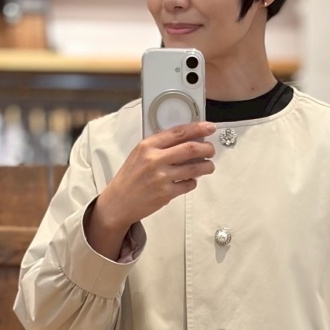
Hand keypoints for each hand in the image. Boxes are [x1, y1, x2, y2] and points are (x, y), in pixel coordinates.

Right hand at [97, 121, 215, 227]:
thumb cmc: (129, 177)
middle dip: (207, 148)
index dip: (198, 128)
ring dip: (207, 166)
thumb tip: (186, 140)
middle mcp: (155, 159)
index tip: (209, 128)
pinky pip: (188, 184)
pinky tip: (191, 180)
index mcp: (148, 145)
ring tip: (209, 166)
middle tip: (211, 150)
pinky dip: (194, 181)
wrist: (118, 202)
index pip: (178, 132)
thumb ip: (159, 146)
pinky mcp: (166, 194)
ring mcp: (161, 177)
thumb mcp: (139, 154)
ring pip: (194, 168)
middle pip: (190, 149)